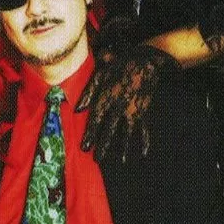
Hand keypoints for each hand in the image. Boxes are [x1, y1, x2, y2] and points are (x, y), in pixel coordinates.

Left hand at [76, 44, 176, 159]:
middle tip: (97, 159)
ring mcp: (133, 110)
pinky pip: (144, 129)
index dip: (90, 134)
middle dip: (103, 146)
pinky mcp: (144, 111)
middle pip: (110, 130)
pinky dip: (144, 141)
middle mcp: (119, 107)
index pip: (96, 120)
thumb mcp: (101, 73)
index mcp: (107, 97)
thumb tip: (78, 109)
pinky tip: (143, 153)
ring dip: (124, 148)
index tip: (85, 147)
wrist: (145, 62)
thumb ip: (88, 91)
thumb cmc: (119, 66)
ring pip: (127, 133)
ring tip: (122, 161)